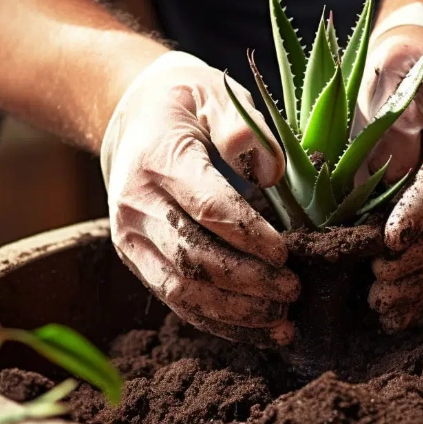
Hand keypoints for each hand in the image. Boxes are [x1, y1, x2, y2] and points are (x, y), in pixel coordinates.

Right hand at [100, 51, 298, 347]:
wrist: (129, 118)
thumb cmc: (184, 104)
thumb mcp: (213, 93)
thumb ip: (241, 126)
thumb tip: (270, 172)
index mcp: (158, 159)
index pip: (207, 207)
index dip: (250, 235)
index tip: (286, 253)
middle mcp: (136, 204)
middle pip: (195, 256)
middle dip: (249, 281)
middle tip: (293, 290)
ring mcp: (131, 237)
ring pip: (183, 289)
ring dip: (235, 313)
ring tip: (282, 322)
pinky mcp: (135, 259)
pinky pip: (176, 301)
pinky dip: (216, 322)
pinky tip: (255, 331)